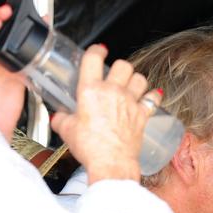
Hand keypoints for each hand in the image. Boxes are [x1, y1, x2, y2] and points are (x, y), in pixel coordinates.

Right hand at [50, 44, 161, 183]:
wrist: (111, 162)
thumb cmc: (90, 147)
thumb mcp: (67, 131)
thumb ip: (61, 119)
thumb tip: (59, 117)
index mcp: (91, 91)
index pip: (93, 59)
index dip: (96, 50)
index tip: (99, 50)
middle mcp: (113, 92)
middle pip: (122, 65)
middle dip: (118, 67)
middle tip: (114, 74)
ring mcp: (130, 102)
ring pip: (140, 78)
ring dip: (135, 79)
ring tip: (130, 84)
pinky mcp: (143, 114)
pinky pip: (153, 98)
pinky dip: (153, 96)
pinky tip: (150, 96)